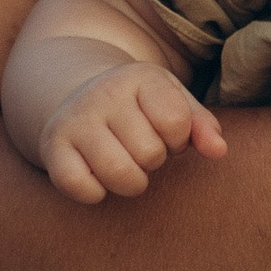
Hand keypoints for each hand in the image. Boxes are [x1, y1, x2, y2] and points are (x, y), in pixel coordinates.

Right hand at [41, 64, 229, 203]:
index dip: (177, 139)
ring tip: (126, 165)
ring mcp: (74, 119)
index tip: (163, 132)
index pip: (176, 122)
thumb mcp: (172, 103)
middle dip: (153, 160)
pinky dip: (96, 193)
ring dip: (131, 182)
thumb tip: (219, 151)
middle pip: (150, 153)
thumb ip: (201, 126)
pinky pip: (82, 187)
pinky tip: (97, 177)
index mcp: (139, 77)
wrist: (75, 97)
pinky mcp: (52, 146)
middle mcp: (103, 93)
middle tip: (139, 148)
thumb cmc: (138, 108)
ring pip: (120, 174)